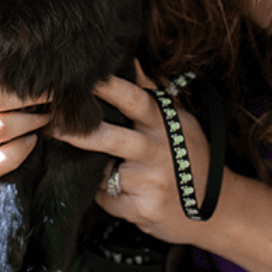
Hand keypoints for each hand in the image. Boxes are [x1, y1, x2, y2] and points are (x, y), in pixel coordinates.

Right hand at [0, 54, 52, 180]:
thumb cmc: (11, 86)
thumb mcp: (10, 67)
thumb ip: (19, 56)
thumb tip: (49, 50)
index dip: (17, 71)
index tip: (44, 69)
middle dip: (34, 98)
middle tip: (55, 94)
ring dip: (30, 124)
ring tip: (47, 116)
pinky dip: (16, 153)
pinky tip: (32, 141)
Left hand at [53, 65, 215, 245]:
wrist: (216, 209)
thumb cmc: (192, 156)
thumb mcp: (181, 122)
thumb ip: (154, 95)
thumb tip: (131, 61)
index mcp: (167, 123)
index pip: (135, 99)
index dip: (109, 87)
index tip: (84, 77)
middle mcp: (158, 150)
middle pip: (112, 137)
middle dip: (82, 131)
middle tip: (55, 124)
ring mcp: (150, 182)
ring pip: (104, 171)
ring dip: (95, 168)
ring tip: (96, 162)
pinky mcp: (142, 209)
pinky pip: (107, 198)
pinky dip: (107, 194)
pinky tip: (124, 192)